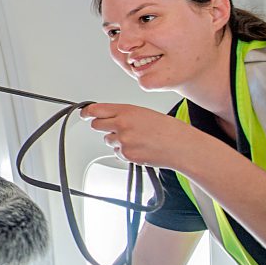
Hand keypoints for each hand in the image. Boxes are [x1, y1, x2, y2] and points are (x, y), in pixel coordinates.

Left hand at [80, 103, 203, 169]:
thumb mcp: (143, 113)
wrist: (181, 146)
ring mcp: (123, 140)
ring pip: (108, 140)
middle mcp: (122, 124)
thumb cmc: (167, 129)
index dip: (87, 112)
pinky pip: (117, 152)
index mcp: (126, 110)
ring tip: (137, 139)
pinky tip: (140, 148)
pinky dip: (125, 152)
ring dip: (116, 140)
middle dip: (102, 126)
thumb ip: (123, 114)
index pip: (97, 109)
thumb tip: (109, 117)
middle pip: (97, 125)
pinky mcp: (126, 155)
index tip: (84, 113)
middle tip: (115, 128)